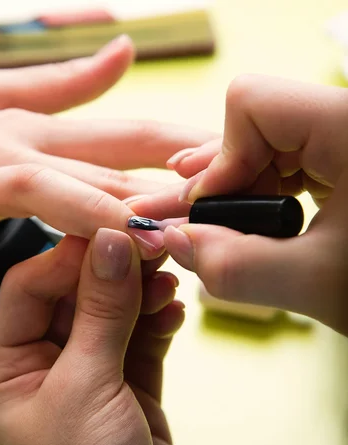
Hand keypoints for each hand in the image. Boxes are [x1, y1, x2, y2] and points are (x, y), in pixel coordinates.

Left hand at [0, 229, 184, 444]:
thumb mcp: (87, 389)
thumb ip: (101, 313)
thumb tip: (110, 244)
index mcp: (5, 368)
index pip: (28, 287)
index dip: (68, 255)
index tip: (108, 230)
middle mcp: (41, 368)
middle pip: (72, 296)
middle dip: (109, 270)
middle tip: (147, 244)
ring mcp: (86, 377)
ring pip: (109, 315)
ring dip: (138, 292)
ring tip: (166, 276)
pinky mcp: (125, 388)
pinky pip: (138, 340)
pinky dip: (156, 320)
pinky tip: (173, 308)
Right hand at [157, 74, 347, 332]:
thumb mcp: (322, 285)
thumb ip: (235, 267)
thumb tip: (177, 242)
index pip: (253, 103)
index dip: (221, 158)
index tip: (214, 211)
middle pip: (259, 123)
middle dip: (226, 180)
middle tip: (198, 223)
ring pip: (275, 140)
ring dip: (245, 188)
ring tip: (224, 228)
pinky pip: (300, 157)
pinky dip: (272, 191)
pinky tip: (260, 219)